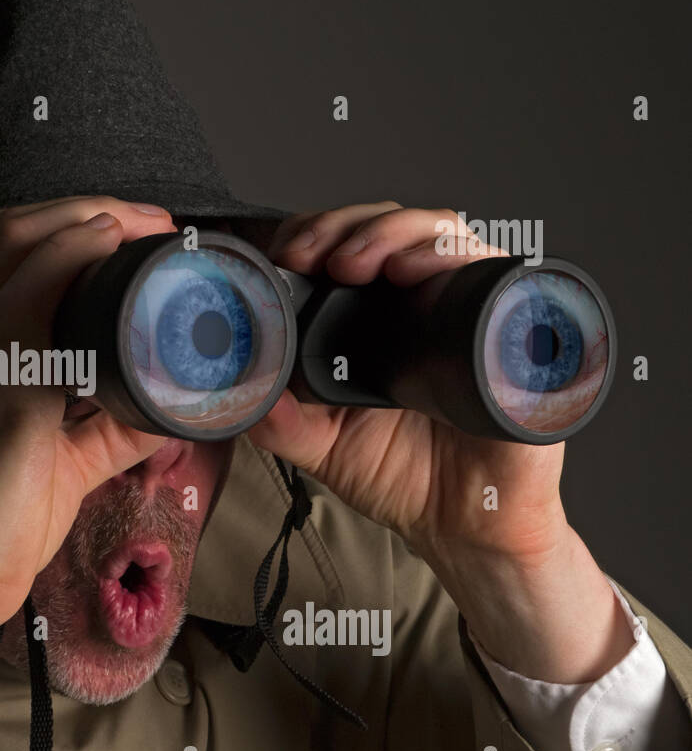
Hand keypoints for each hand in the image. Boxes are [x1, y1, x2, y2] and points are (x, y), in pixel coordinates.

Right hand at [0, 196, 175, 651]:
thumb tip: (166, 408)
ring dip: (92, 223)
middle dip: (90, 209)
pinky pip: (30, 308)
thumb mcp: (48, 459)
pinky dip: (75, 268)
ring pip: (17, 247)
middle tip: (153, 225)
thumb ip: (103, 429)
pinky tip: (115, 263)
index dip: (68, 221)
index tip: (131, 230)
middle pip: (10, 230)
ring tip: (148, 232)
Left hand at [247, 203, 629, 681]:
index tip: (283, 254)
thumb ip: (277, 420)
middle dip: (345, 226)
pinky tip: (417, 270)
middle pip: (393, 224)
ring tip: (355, 262)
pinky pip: (492, 273)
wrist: (468, 526)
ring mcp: (471, 309)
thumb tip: (237, 389)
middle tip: (310, 253)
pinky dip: (453, 257)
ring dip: (392, 232)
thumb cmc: (404, 476)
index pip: (351, 242)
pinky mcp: (512, 330)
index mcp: (380, 316)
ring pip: (440, 232)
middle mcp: (427, 301)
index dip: (317, 233)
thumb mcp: (322, 445)